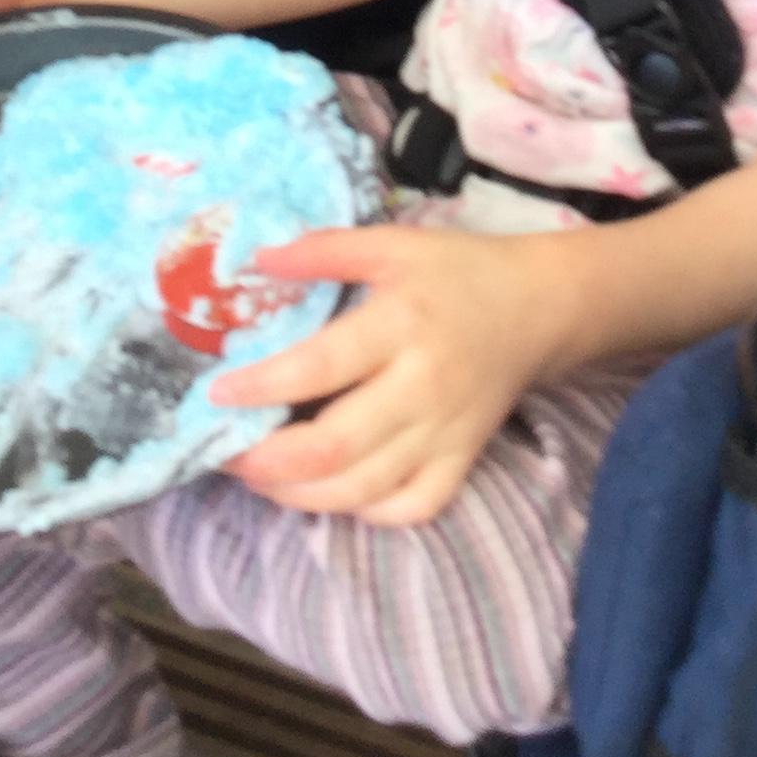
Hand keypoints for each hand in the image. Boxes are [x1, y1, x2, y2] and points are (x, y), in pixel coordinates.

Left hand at [211, 225, 568, 525]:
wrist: (539, 308)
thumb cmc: (456, 272)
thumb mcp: (392, 243)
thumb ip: (323, 250)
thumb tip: (255, 260)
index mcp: (401, 325)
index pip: (319, 368)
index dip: (261, 388)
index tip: (217, 393)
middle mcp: (422, 388)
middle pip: (334, 447)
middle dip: (267, 461)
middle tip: (226, 452)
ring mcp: (444, 433)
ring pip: (362, 490)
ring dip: (299, 495)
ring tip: (259, 477)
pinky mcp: (461, 462)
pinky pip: (410, 509)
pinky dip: (364, 513)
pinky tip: (331, 492)